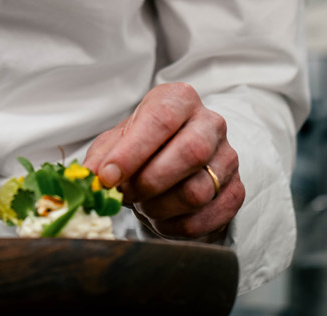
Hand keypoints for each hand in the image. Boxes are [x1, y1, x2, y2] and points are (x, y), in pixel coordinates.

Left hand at [83, 83, 242, 240]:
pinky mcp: (236, 191)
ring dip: (160, 207)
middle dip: (150, 182)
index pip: (162, 119)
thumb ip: (102, 157)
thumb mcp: (117, 142)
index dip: (133, 151)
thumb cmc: (143, 147)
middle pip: (190, 153)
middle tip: (126, 194)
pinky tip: (162, 218)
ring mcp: (228, 158)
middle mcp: (210, 123)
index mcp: (179, 100)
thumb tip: (90, 178)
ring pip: (198, 191)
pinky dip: (176, 226)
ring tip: (143, 204)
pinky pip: (207, 218)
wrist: (175, 163)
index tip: (108, 176)